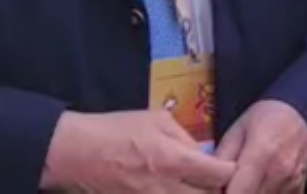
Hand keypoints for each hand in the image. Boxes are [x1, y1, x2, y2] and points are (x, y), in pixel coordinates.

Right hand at [40, 109, 235, 192]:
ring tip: (194, 187)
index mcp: (176, 160)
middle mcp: (168, 188)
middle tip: (214, 181)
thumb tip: (202, 155)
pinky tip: (174, 191)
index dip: (230, 171)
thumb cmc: (116, 130)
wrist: (76, 154)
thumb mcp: (156, 120)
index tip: (229, 167)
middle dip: (217, 190)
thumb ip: (185, 138)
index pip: (221, 174)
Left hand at [215, 99, 306, 193]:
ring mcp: (293, 182)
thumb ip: (221, 158)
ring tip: (246, 182)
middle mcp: (280, 172)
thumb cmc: (265, 118)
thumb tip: (207, 183)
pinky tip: (260, 185)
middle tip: (230, 184)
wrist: (301, 112)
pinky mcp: (300, 188)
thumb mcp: (237, 130)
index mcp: (261, 154)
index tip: (219, 189)